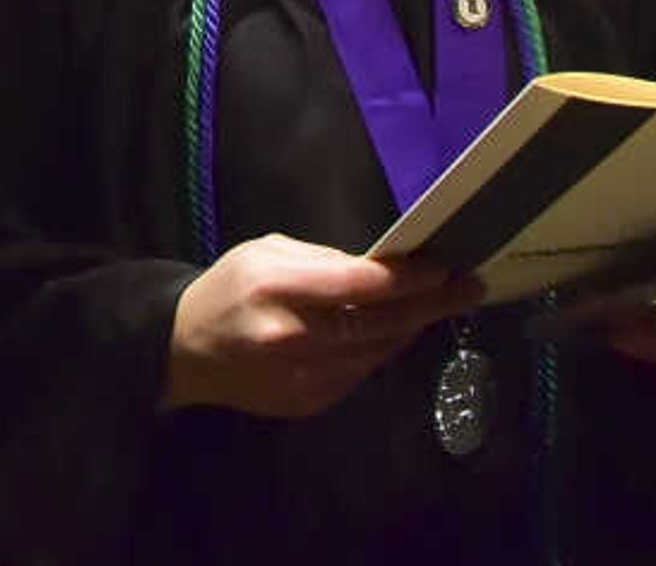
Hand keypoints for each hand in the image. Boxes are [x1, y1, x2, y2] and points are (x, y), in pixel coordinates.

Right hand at [160, 235, 476, 419]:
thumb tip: (381, 269)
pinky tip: (391, 332)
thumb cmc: (228, 289)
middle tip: (471, 287)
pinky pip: (360, 374)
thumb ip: (324, 260)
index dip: (410, 278)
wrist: (184, 352)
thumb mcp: (267, 252)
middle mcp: (293, 337)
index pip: (361, 285)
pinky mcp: (308, 403)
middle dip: (432, 305)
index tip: (445, 266)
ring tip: (437, 306)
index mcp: (278, 289)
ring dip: (411, 328)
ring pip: (378, 353)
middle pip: (381, 324)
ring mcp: (303, 378)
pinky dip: (380, 351)